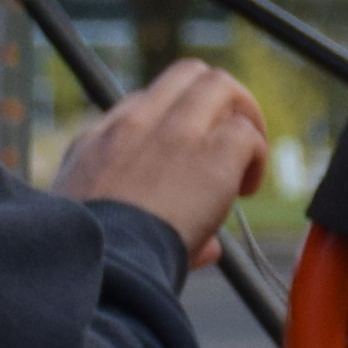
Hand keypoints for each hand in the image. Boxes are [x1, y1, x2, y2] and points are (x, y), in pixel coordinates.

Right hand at [57, 59, 269, 263]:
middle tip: (227, 142)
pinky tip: (247, 188)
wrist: (104, 272)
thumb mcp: (91, 229)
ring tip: (245, 158)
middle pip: (186, 75)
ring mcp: (175, 133)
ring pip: (220, 86)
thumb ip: (146, 225)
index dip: (174, 124)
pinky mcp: (213, 154)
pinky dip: (256, 155)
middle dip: (216, 100)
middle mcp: (134, 124)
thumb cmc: (97, 264)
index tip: (185, 158)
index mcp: (96, 142)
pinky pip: (246, 133)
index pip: (145, 102)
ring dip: (242, 116)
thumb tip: (206, 247)